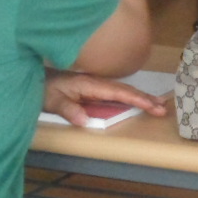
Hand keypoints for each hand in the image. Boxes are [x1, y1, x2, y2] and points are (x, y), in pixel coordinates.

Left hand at [43, 68, 168, 126]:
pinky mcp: (94, 88)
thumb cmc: (43, 88)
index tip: (151, 105)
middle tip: (163, 107)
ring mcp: (96, 84)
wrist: (34, 77)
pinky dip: (131, 96)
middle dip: (145, 98)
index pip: (118, 92)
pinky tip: (137, 100)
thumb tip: (86, 121)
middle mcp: (97, 82)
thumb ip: (68, 109)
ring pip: (123, 90)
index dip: (136, 99)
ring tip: (159, 104)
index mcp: (90, 84)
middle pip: (125, 90)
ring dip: (141, 97)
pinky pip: (116, 92)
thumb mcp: (52, 101)